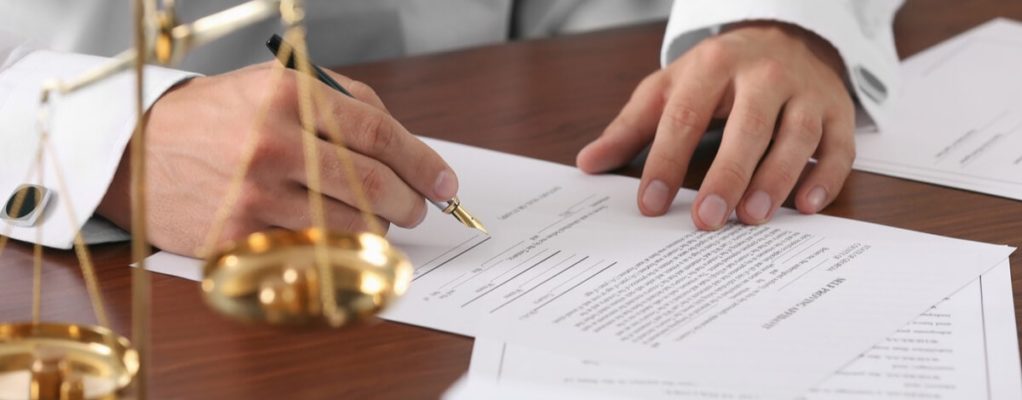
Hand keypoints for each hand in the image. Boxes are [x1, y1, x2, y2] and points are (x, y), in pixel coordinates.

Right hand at [97, 62, 457, 255]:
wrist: (140, 152)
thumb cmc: (218, 117)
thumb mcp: (276, 86)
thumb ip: (343, 105)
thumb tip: (405, 146)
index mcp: (288, 98)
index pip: (378, 135)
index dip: (421, 162)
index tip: (444, 182)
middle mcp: (272, 145)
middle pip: (372, 185)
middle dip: (409, 202)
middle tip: (418, 208)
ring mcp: (254, 195)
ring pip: (349, 225)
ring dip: (377, 229)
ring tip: (378, 220)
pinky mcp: (239, 237)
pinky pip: (312, 251)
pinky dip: (337, 248)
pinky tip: (338, 238)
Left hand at [577, 21, 854, 229]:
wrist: (784, 36)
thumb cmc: (719, 73)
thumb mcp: (670, 87)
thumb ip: (631, 127)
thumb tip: (588, 163)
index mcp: (714, 65)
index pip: (686, 117)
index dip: (666, 162)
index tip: (650, 204)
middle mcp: (765, 74)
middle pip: (746, 128)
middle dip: (726, 177)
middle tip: (706, 221)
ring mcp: (806, 92)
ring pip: (796, 137)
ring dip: (776, 180)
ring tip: (752, 218)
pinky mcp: (838, 111)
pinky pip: (837, 147)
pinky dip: (824, 178)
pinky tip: (805, 206)